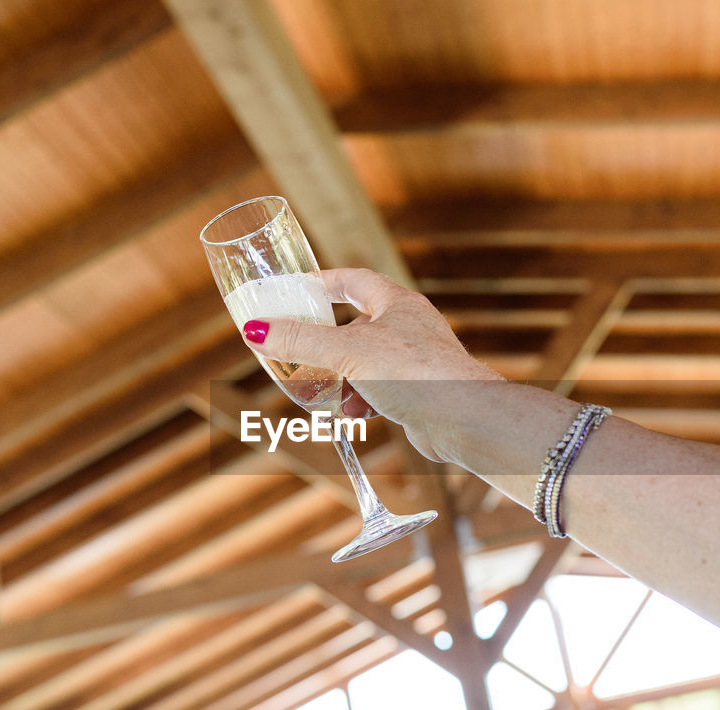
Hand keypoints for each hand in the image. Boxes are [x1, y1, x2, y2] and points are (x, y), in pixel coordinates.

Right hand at [241, 268, 503, 459]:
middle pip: (357, 327)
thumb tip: (256, 331)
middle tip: (301, 355)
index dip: (324, 283)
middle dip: (327, 345)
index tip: (297, 291)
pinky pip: (382, 392)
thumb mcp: (347, 352)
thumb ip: (301, 341)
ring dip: (342, 380)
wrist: (462, 418)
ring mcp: (418, 361)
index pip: (354, 280)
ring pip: (367, 365)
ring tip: (325, 395)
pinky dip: (363, 402)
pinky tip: (354, 416)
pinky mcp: (421, 394)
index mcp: (396, 304)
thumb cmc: (414, 373)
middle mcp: (410, 327)